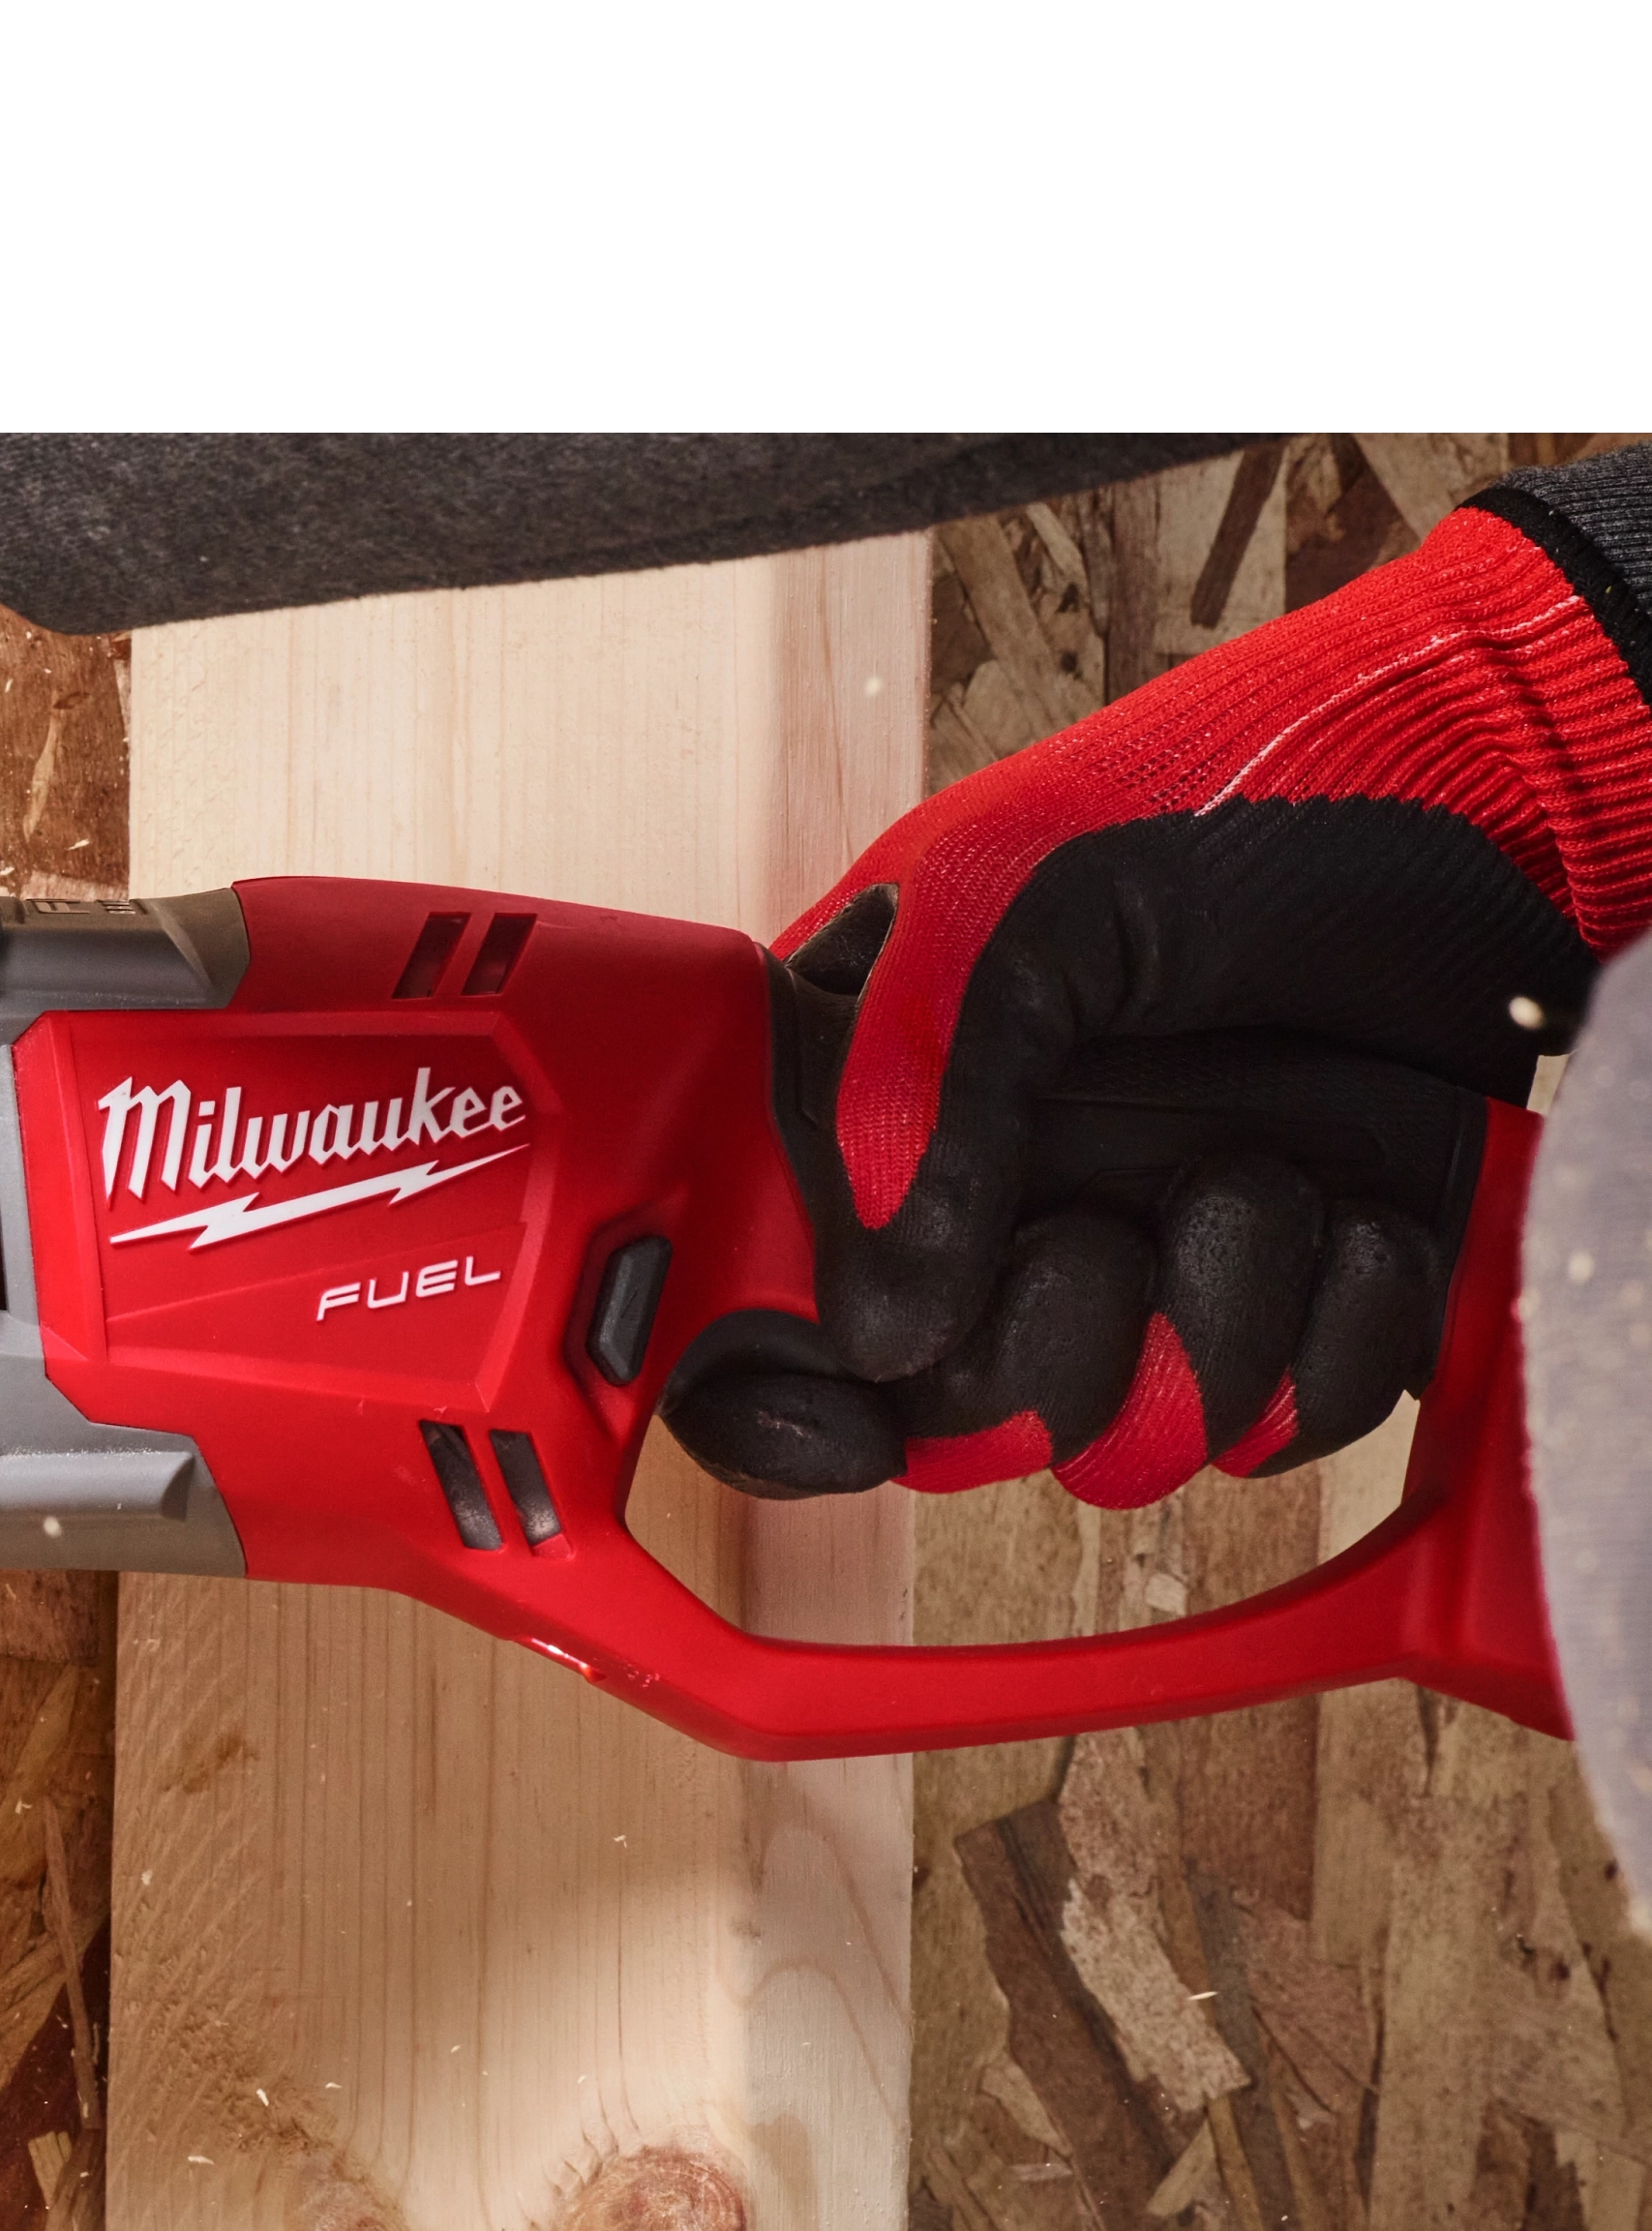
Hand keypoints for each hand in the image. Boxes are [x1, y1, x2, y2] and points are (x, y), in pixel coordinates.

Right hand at [669, 485, 1651, 1507]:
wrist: (1480, 782)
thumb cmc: (1216, 798)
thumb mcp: (1005, 911)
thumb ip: (907, 1105)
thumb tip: (878, 1345)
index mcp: (866, 1126)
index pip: (750, 1325)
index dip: (772, 1403)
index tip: (850, 1415)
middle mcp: (992, 1223)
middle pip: (944, 1431)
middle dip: (1029, 1371)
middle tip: (1089, 1245)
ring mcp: (1146, 1270)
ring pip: (1120, 1448)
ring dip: (1211, 1335)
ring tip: (1261, 1176)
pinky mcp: (1301, 1303)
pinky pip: (1287, 1429)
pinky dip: (1342, 1339)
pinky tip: (1361, 1219)